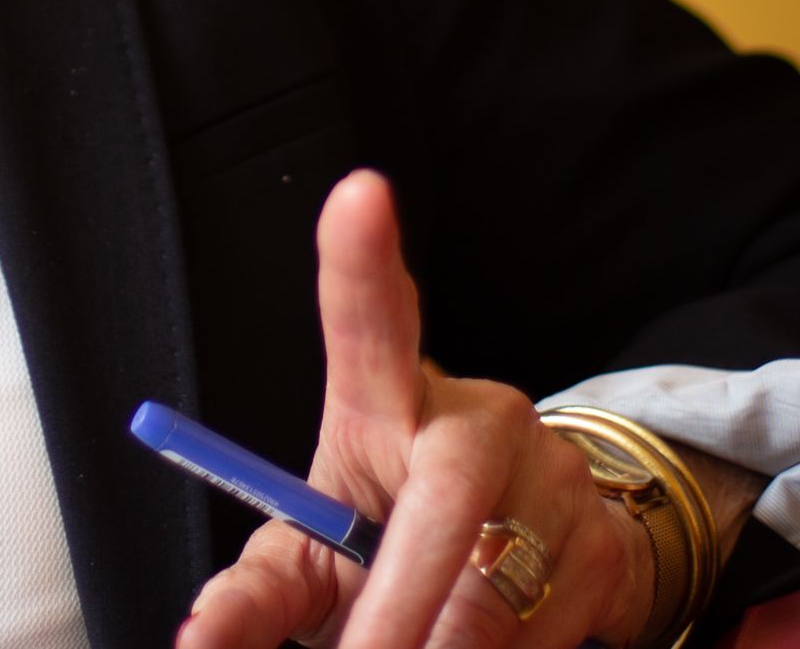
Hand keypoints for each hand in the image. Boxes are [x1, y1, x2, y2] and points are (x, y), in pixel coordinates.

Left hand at [177, 171, 655, 648]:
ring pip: (491, 596)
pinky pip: (540, 636)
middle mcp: (478, 417)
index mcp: (389, 397)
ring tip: (415, 644)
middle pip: (447, 495)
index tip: (358, 196)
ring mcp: (553, 476)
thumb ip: (255, 594)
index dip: (362, 259)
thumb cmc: (394, 540)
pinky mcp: (605, 546)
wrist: (537, 559)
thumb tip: (194, 642)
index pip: (371, 318)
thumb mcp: (316, 556)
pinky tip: (487, 643)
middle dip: (403, 598)